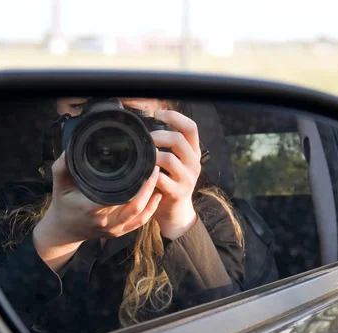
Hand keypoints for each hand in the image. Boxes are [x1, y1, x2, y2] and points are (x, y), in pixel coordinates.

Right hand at [32, 154, 161, 270]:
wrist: (63, 231)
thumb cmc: (62, 204)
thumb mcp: (59, 184)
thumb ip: (63, 166)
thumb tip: (72, 146)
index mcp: (91, 207)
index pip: (118, 194)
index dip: (135, 181)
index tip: (143, 165)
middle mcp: (105, 220)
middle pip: (135, 204)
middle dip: (148, 186)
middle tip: (154, 167)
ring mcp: (113, 229)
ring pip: (140, 214)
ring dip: (152, 196)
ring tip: (157, 178)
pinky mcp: (119, 232)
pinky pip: (140, 222)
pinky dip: (151, 209)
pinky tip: (157, 195)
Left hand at [151, 110, 201, 239]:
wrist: (176, 213)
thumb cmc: (170, 184)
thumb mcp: (176, 163)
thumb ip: (169, 147)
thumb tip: (148, 127)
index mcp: (194, 153)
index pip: (191, 127)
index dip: (175, 117)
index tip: (158, 114)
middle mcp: (194, 164)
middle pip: (178, 139)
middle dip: (158, 136)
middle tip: (145, 140)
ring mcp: (187, 179)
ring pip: (169, 158)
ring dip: (152, 155)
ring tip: (143, 158)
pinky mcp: (177, 193)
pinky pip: (161, 179)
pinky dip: (150, 175)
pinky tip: (143, 174)